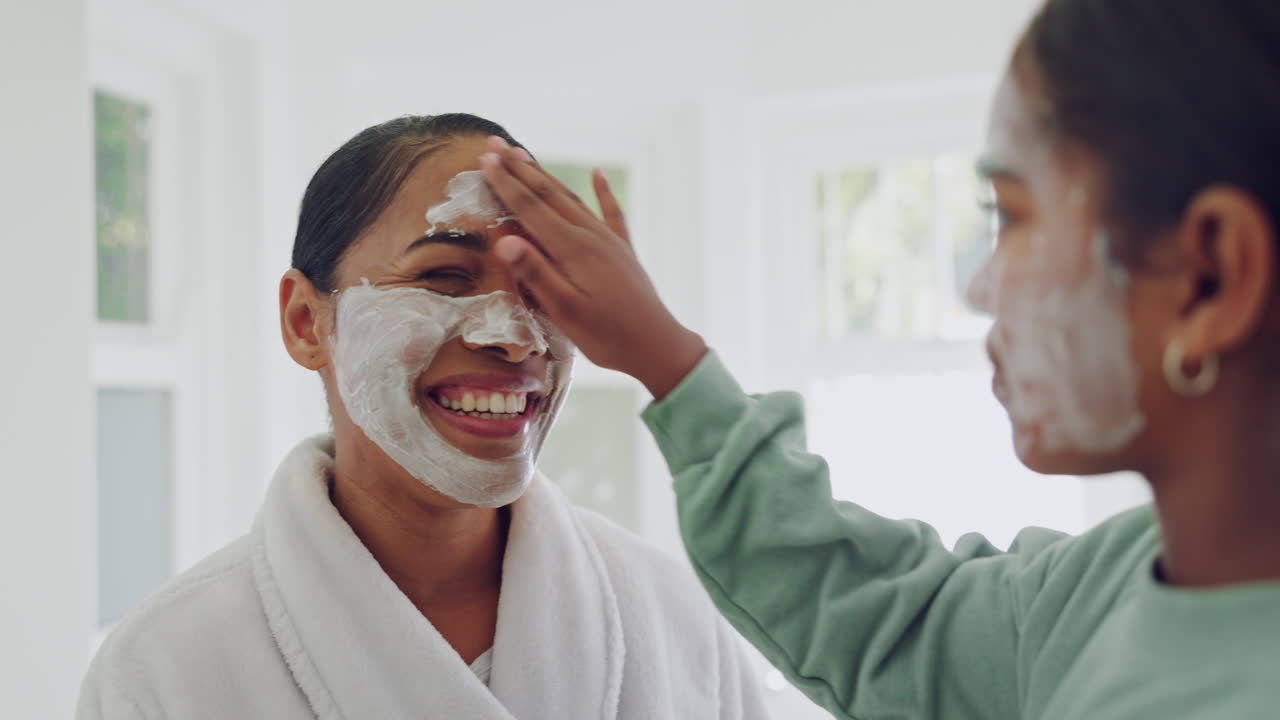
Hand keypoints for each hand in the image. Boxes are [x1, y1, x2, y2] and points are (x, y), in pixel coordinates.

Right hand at [479, 136, 705, 399]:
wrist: (656, 345)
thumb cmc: (607, 335)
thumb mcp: (564, 311)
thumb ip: (535, 274)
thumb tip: (504, 240)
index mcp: (572, 249)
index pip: (531, 208)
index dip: (505, 183)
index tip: (484, 159)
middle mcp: (590, 235)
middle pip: (549, 194)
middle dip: (519, 168)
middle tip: (495, 142)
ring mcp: (609, 240)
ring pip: (572, 198)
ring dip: (546, 176)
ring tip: (525, 155)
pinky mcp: (623, 250)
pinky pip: (611, 212)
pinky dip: (603, 191)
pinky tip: (599, 173)